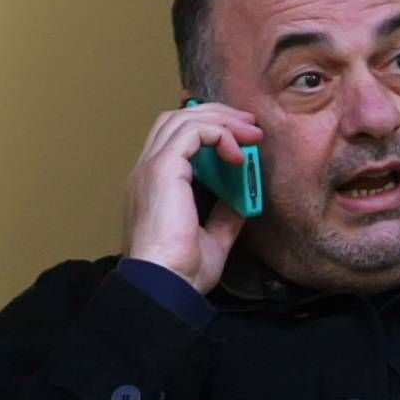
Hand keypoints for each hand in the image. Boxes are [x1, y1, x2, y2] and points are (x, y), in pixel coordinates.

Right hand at [124, 102, 263, 293]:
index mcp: (155, 186)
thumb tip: (242, 199)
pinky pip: (193, 132)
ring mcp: (152, 168)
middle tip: (250, 126)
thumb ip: (224, 215)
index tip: (242, 138)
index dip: (208, 128)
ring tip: (251, 134)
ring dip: (222, 120)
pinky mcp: (162, 170)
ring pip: (183, 119)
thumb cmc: (183, 271)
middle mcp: (148, 171)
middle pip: (177, 119)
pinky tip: (239, 156)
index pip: (174, 139)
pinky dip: (219, 134)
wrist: (166, 284)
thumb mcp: (213, 238)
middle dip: (217, 115)